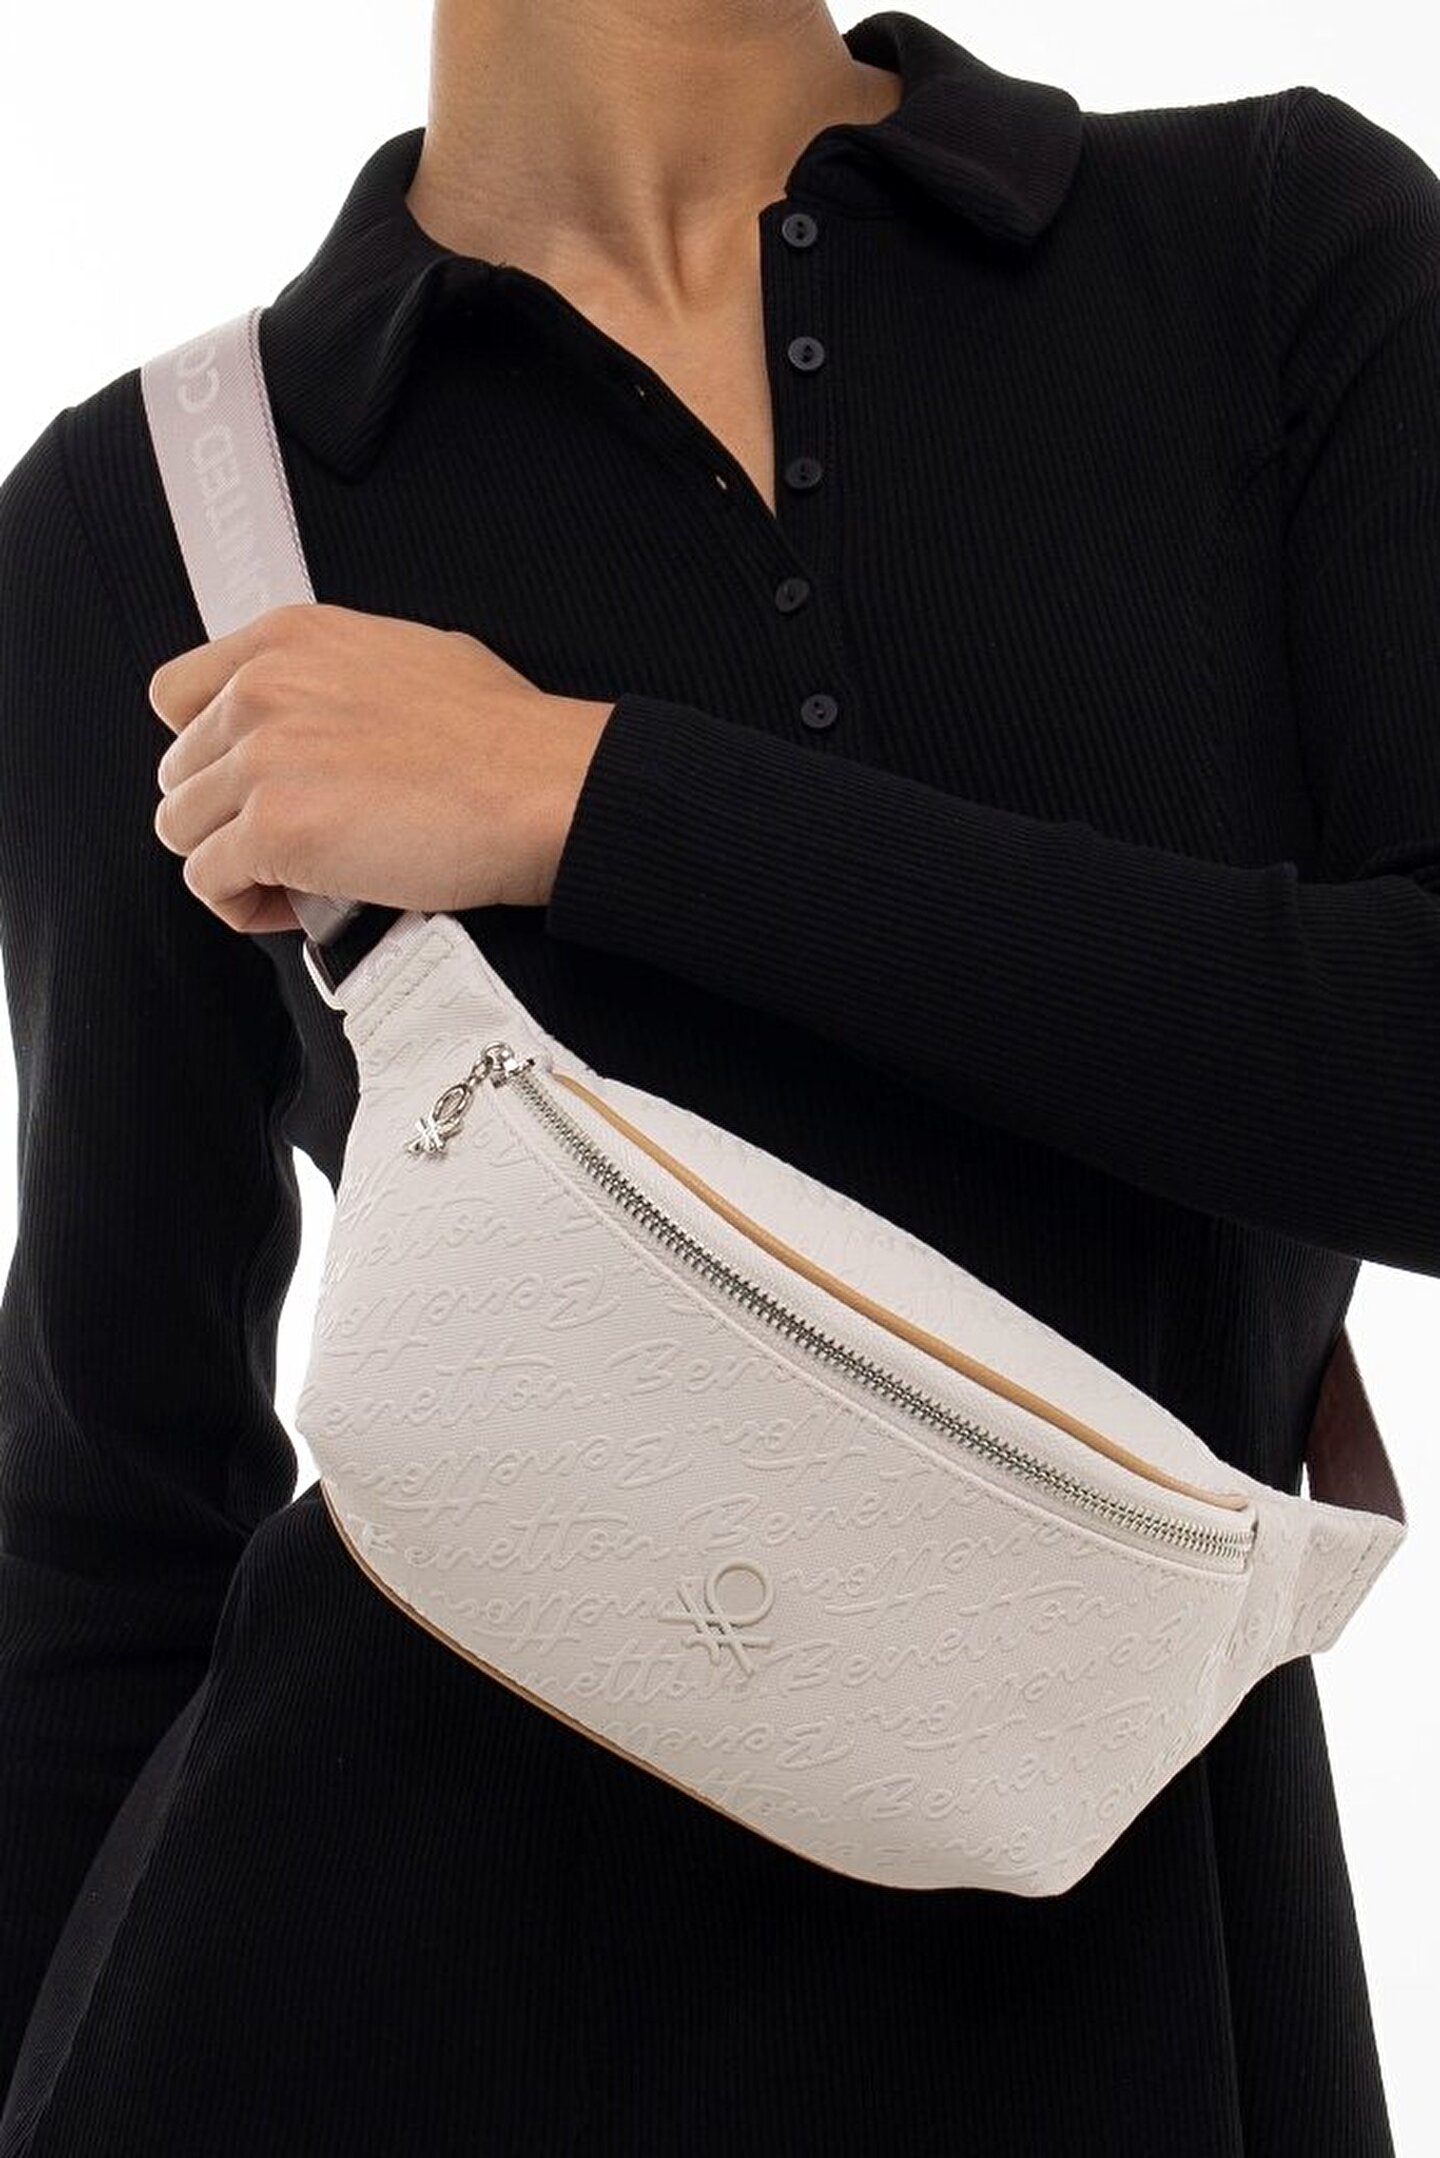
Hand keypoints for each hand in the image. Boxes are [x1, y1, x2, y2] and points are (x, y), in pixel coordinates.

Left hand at [147, 601, 615, 933]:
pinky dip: (244, 905)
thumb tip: (330, 723)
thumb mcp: (410, 657)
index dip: (209, 751)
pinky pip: (211, 882)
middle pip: (178, 771)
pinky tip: (295, 907)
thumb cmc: (505, 737)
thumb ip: (339, 679)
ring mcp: (263, 759)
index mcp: (291, 640)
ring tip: (291, 880)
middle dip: (226, 814)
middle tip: (284, 843)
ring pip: (182, 830)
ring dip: (231, 862)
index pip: (178, 695)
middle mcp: (263, 690)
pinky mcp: (275, 830)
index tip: (245, 781)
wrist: (543, 787)